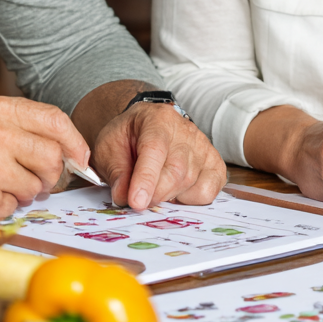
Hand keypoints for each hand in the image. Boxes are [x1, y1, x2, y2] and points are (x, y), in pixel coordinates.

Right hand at [0, 96, 88, 230]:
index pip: (55, 119)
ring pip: (38, 186)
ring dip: (22, 193)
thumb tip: (68, 148)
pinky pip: (15, 207)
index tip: (79, 158)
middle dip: (48, 175)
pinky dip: (2, 208)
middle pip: (53, 157)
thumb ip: (20, 128)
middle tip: (26, 179)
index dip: (74, 141)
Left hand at [72, 81, 225, 210]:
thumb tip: (124, 197)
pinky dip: (190, 200)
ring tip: (154, 189)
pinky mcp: (214, 164)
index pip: (155, 149)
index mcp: (156, 119)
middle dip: (155, 193)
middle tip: (138, 201)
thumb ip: (115, 172)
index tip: (136, 202)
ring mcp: (203, 147)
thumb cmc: (127, 138)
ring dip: (169, 196)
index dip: (146, 178)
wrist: (145, 127)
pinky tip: (175, 192)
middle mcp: (185, 130)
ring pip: (191, 182)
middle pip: (175, 170)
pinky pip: (208, 191)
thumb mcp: (108, 148)